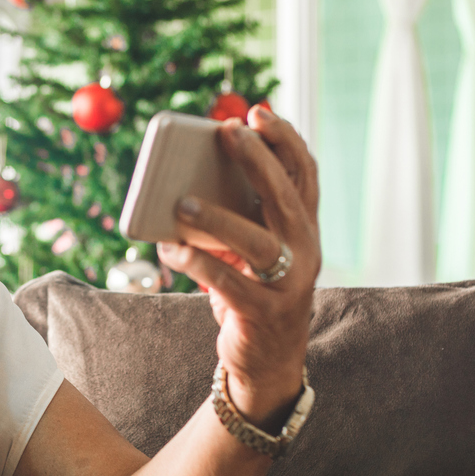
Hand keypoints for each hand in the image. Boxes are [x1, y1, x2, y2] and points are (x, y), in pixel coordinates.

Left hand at [156, 107, 320, 429]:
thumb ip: (236, 216)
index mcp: (304, 230)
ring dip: (219, 218)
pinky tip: (169, 247)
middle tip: (228, 133)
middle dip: (258, 161)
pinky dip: (197, 263)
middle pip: (287, 198)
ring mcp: (288, 285)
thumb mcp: (251, 251)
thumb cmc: (252, 293)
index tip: (259, 112)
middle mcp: (305, 252)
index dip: (286, 140)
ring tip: (182, 200)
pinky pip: (228, 283)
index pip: (305, 175)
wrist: (269, 363)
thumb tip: (187, 179)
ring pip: (258, 242)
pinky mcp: (263, 313)